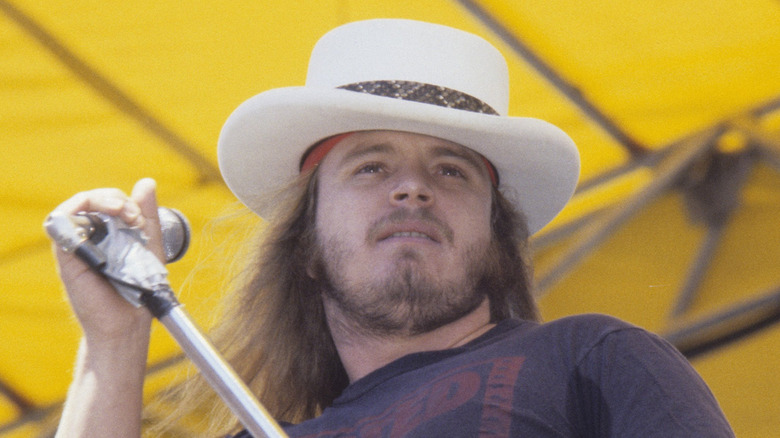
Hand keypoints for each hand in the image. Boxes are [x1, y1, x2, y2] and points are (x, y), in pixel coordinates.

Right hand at [49, 178, 163, 343]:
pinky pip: (59, 225)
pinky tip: (95, 219)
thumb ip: (147, 215)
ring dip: (98, 201)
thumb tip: (146, 182)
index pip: (107, 200)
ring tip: (120, 213)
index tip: (138, 217)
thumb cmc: (140, 286)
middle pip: (91, 199)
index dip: (122, 200)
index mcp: (110, 232)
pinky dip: (74, 214)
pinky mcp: (66, 257)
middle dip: (113, 198)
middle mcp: (90, 236)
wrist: (129, 320)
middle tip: (131, 215)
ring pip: (75, 207)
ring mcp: (77, 245)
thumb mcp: (149, 243)